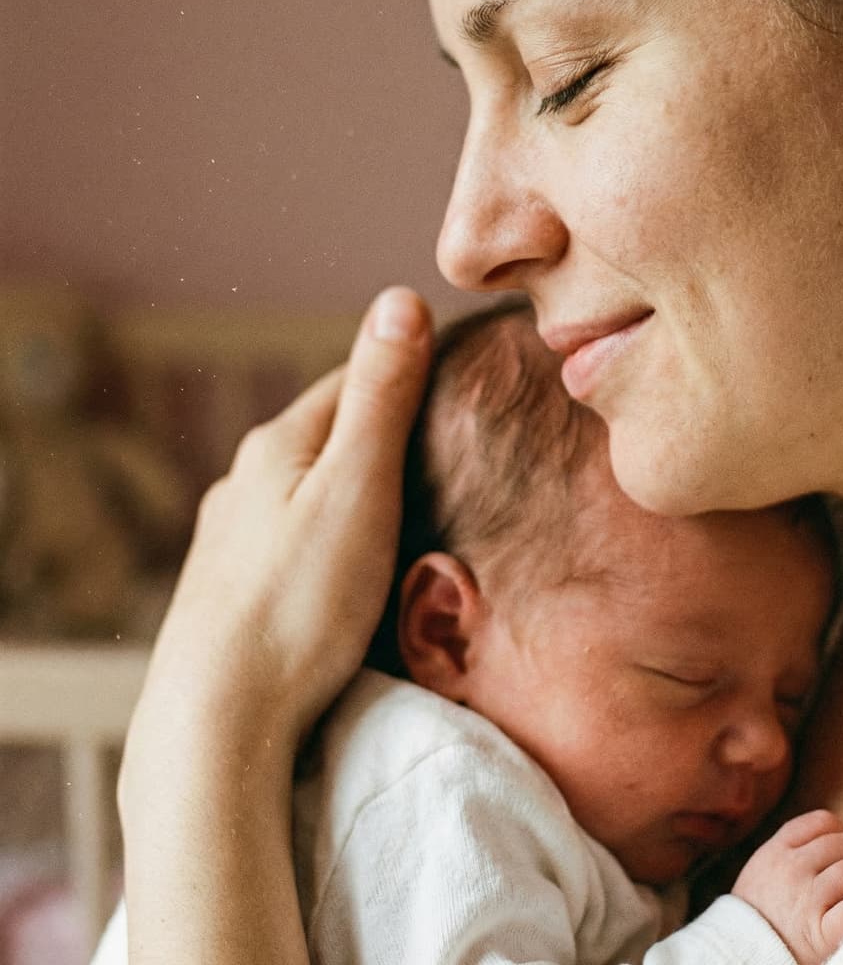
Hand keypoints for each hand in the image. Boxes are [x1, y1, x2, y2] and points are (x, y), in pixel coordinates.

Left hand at [122, 287, 431, 790]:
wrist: (218, 717)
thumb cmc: (300, 602)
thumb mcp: (357, 486)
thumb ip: (381, 396)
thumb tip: (400, 297)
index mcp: (277, 444)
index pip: (350, 380)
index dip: (403, 373)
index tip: (453, 381)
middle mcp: (243, 481)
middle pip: (325, 435)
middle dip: (379, 434)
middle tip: (442, 451)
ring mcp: (231, 537)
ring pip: (303, 490)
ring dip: (348, 488)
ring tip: (400, 509)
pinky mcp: (229, 589)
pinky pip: (287, 538)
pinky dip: (323, 535)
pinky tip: (338, 566)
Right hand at [732, 809, 842, 964]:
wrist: (742, 955)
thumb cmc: (762, 915)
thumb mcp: (764, 869)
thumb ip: (791, 850)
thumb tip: (837, 837)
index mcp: (777, 850)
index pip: (825, 822)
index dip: (839, 836)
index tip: (837, 857)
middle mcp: (792, 869)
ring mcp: (807, 900)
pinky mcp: (821, 934)